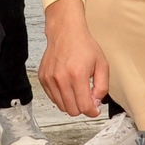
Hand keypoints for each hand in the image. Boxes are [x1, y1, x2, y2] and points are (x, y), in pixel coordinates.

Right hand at [37, 0, 108, 116]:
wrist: (65, 32)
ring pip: (61, 107)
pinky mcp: (43, 78)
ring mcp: (50, 79)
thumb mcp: (102, 64)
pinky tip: (67, 86)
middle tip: (87, 97)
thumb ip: (102, 87)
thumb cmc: (83, 46)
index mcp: (77, 75)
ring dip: (71, 103)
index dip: (92, 111)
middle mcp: (61, 79)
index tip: (95, 109)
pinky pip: (53, 98)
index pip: (84, 107)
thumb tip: (95, 104)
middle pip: (72, 111)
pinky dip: (61, 97)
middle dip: (82, 108)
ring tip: (77, 90)